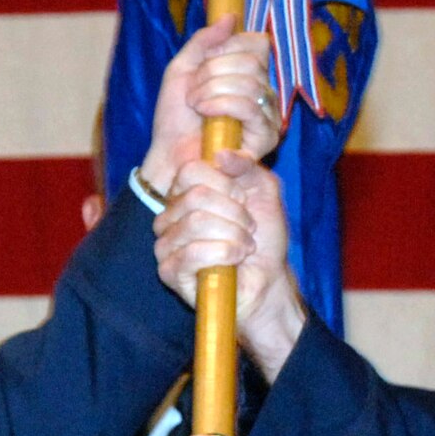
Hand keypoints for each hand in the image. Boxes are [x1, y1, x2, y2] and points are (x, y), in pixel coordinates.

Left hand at [139, 16, 277, 194]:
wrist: (168, 156)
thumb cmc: (174, 118)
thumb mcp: (181, 70)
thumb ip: (204, 42)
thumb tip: (231, 17)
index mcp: (248, 74)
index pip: (257, 44)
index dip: (228, 48)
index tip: (203, 65)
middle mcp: (264, 94)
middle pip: (251, 64)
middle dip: (212, 75)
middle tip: (193, 96)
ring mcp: (267, 118)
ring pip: (251, 87)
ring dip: (212, 95)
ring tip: (197, 109)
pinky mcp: (264, 142)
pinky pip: (252, 114)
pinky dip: (224, 113)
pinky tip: (210, 129)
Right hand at [152, 151, 306, 380]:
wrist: (268, 280)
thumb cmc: (263, 237)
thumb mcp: (264, 190)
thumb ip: (247, 166)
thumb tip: (221, 155)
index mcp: (187, 193)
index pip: (190, 171)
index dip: (224, 183)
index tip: (243, 200)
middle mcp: (171, 215)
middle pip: (194, 196)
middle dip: (234, 213)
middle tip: (248, 228)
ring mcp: (166, 243)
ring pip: (195, 223)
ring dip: (232, 235)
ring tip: (245, 246)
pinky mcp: (168, 271)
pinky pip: (192, 253)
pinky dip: (224, 253)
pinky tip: (236, 259)